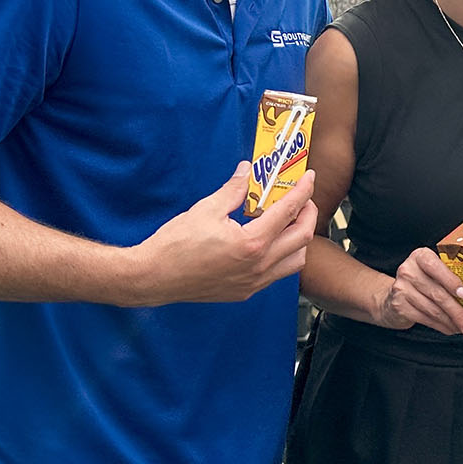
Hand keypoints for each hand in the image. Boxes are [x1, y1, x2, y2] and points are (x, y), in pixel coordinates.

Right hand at [129, 161, 316, 304]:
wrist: (153, 277)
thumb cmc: (175, 245)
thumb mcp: (206, 209)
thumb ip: (233, 190)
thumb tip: (246, 171)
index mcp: (251, 243)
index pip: (288, 211)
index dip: (302, 191)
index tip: (309, 178)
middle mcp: (258, 266)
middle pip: (302, 238)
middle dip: (308, 214)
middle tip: (303, 199)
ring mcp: (254, 282)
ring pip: (295, 261)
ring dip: (299, 239)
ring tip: (288, 222)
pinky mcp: (245, 292)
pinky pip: (277, 274)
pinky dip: (283, 256)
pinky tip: (270, 243)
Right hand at [373, 247, 462, 335]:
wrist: (393, 295)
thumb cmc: (422, 282)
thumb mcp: (433, 272)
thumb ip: (450, 277)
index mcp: (421, 256)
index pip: (436, 266)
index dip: (451, 281)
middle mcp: (408, 270)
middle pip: (437, 293)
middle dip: (457, 311)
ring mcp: (401, 288)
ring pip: (433, 309)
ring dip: (451, 321)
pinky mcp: (399, 306)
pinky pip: (425, 318)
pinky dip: (441, 326)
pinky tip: (450, 328)